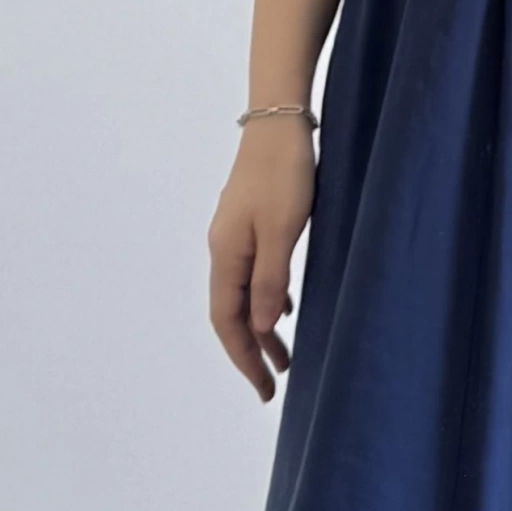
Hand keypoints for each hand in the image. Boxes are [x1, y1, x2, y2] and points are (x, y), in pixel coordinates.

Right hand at [208, 117, 314, 398]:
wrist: (280, 122)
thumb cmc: (284, 174)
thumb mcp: (281, 231)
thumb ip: (270, 280)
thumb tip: (263, 327)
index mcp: (226, 254)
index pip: (227, 320)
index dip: (244, 357)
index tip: (263, 388)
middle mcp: (224, 248)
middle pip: (232, 312)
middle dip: (251, 350)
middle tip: (274, 384)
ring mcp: (236, 234)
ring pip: (245, 293)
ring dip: (262, 326)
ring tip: (285, 355)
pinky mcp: (252, 222)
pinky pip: (255, 274)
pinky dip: (268, 298)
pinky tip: (287, 308)